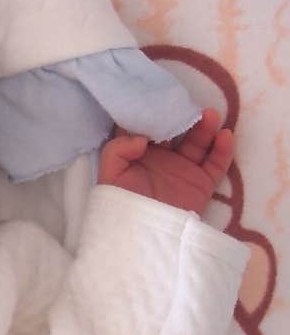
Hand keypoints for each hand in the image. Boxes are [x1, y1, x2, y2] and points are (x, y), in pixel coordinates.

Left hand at [98, 108, 233, 213]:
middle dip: (182, 116)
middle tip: (188, 106)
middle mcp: (160, 158)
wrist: (142, 238)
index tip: (157, 96)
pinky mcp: (200, 183)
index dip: (150, 112)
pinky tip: (225, 135)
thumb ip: (116, 151)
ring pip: (198, 142)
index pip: (144, 127)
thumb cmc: (121, 207)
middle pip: (175, 130)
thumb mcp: (109, 177)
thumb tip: (141, 137)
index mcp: (135, 154)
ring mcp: (181, 170)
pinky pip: (216, 163)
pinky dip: (223, 149)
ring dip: (205, 127)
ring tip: (210, 116)